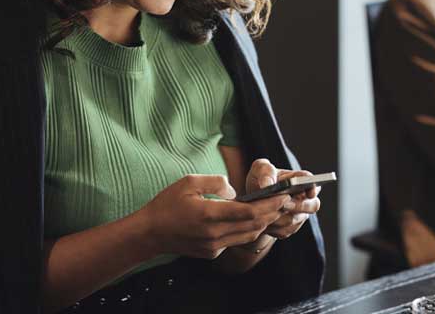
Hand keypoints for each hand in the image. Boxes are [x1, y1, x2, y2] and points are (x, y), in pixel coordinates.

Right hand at [138, 174, 290, 259]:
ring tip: (273, 210)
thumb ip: (215, 183)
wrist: (151, 233)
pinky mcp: (212, 253)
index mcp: (210, 214)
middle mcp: (215, 234)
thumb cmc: (167, 204)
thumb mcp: (189, 182)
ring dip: (263, 223)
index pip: (249, 212)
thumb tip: (234, 190)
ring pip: (248, 236)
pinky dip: (247, 230)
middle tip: (284, 200)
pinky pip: (235, 241)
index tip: (281, 195)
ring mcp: (214, 246)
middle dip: (272, 213)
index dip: (269, 204)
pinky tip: (252, 219)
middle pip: (253, 225)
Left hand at [244, 160, 320, 240]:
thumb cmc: (261, 180)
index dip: (313, 187)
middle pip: (312, 205)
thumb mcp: (260, 169)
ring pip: (295, 220)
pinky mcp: (290, 227)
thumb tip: (267, 185)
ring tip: (267, 214)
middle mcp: (305, 197)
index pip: (311, 181)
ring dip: (280, 218)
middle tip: (285, 205)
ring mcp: (299, 214)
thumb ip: (265, 172)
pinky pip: (285, 231)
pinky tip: (263, 223)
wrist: (253, 201)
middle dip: (299, 206)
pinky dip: (273, 228)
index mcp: (299, 179)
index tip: (310, 192)